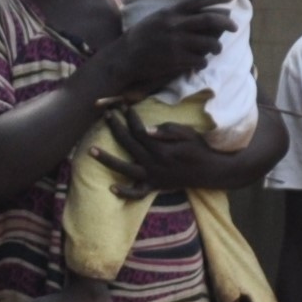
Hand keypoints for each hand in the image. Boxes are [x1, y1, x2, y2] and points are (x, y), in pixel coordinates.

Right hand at [106, 0, 231, 101]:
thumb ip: (178, 14)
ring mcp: (177, 43)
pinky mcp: (176, 60)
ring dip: (217, 47)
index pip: (199, 0)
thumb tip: (203, 13)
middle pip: (209, 20)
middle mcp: (175, 25)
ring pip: (209, 43)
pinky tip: (200, 62)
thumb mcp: (158, 18)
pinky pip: (200, 60)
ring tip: (216, 49)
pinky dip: (203, 62)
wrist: (126, 56)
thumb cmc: (143, 36)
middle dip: (227, 23)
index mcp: (171, 11)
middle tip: (235, 27)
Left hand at [115, 118, 243, 189]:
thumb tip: (146, 129)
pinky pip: (137, 194)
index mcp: (161, 149)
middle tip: (106, 115)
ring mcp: (153, 177)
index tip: (123, 107)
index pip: (139, 131)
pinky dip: (125, 193)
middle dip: (116, 128)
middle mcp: (153, 164)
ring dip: (107, 160)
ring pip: (125, 169)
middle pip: (128, 144)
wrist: (211, 172)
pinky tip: (111, 188)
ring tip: (91, 150)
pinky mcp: (155, 187)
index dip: (130, 118)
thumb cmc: (199, 149)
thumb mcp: (188, 134)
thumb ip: (167, 131)